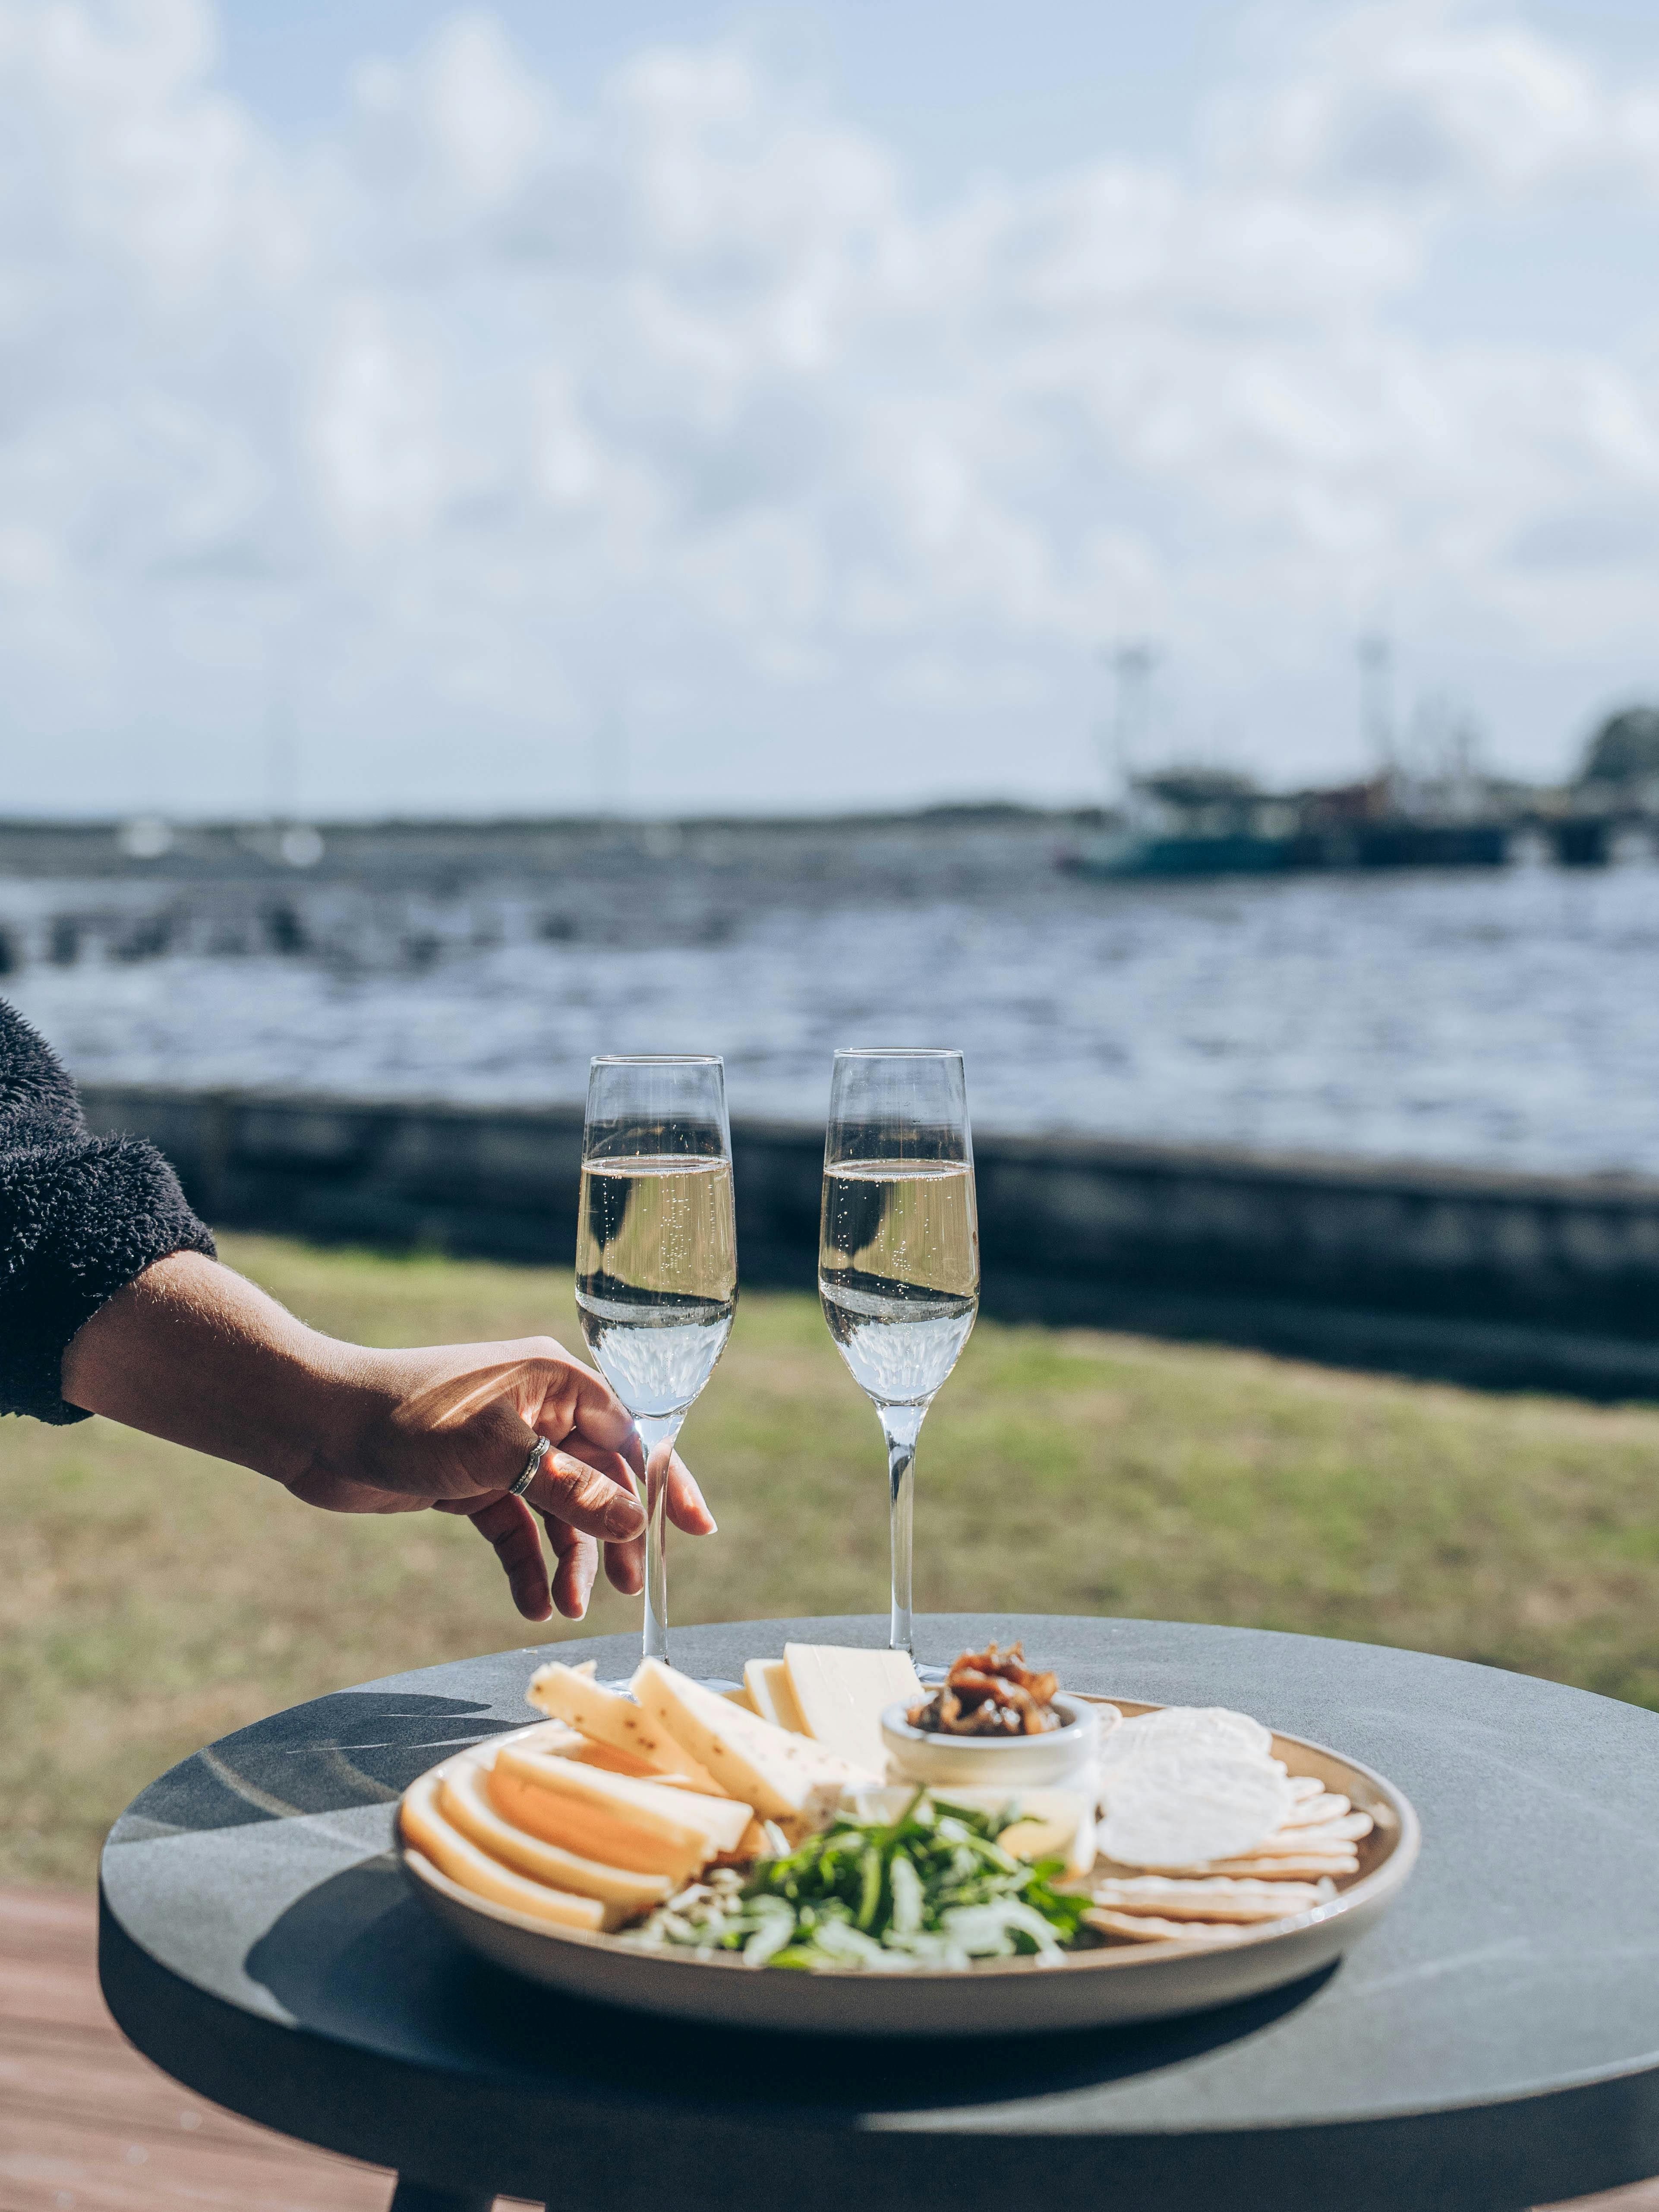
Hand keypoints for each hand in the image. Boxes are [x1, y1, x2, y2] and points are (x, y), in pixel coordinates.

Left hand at [62, 1253, 716, 1622]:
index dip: (666, 1484)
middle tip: (623, 1591)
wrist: (318, 1424)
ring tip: (564, 1608)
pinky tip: (530, 1603)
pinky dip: (525, 1563)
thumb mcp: (500, 1456)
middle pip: (599, 1479)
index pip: (632, 1436)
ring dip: (567, 1558)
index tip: (696, 1531)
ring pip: (558, 1510)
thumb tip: (634, 1520)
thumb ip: (571, 1491)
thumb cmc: (411, 1421)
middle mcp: (539, 1410)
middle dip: (613, 1535)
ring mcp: (505, 1447)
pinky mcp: (470, 1481)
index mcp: (558, 1383)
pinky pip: (515, 1526)